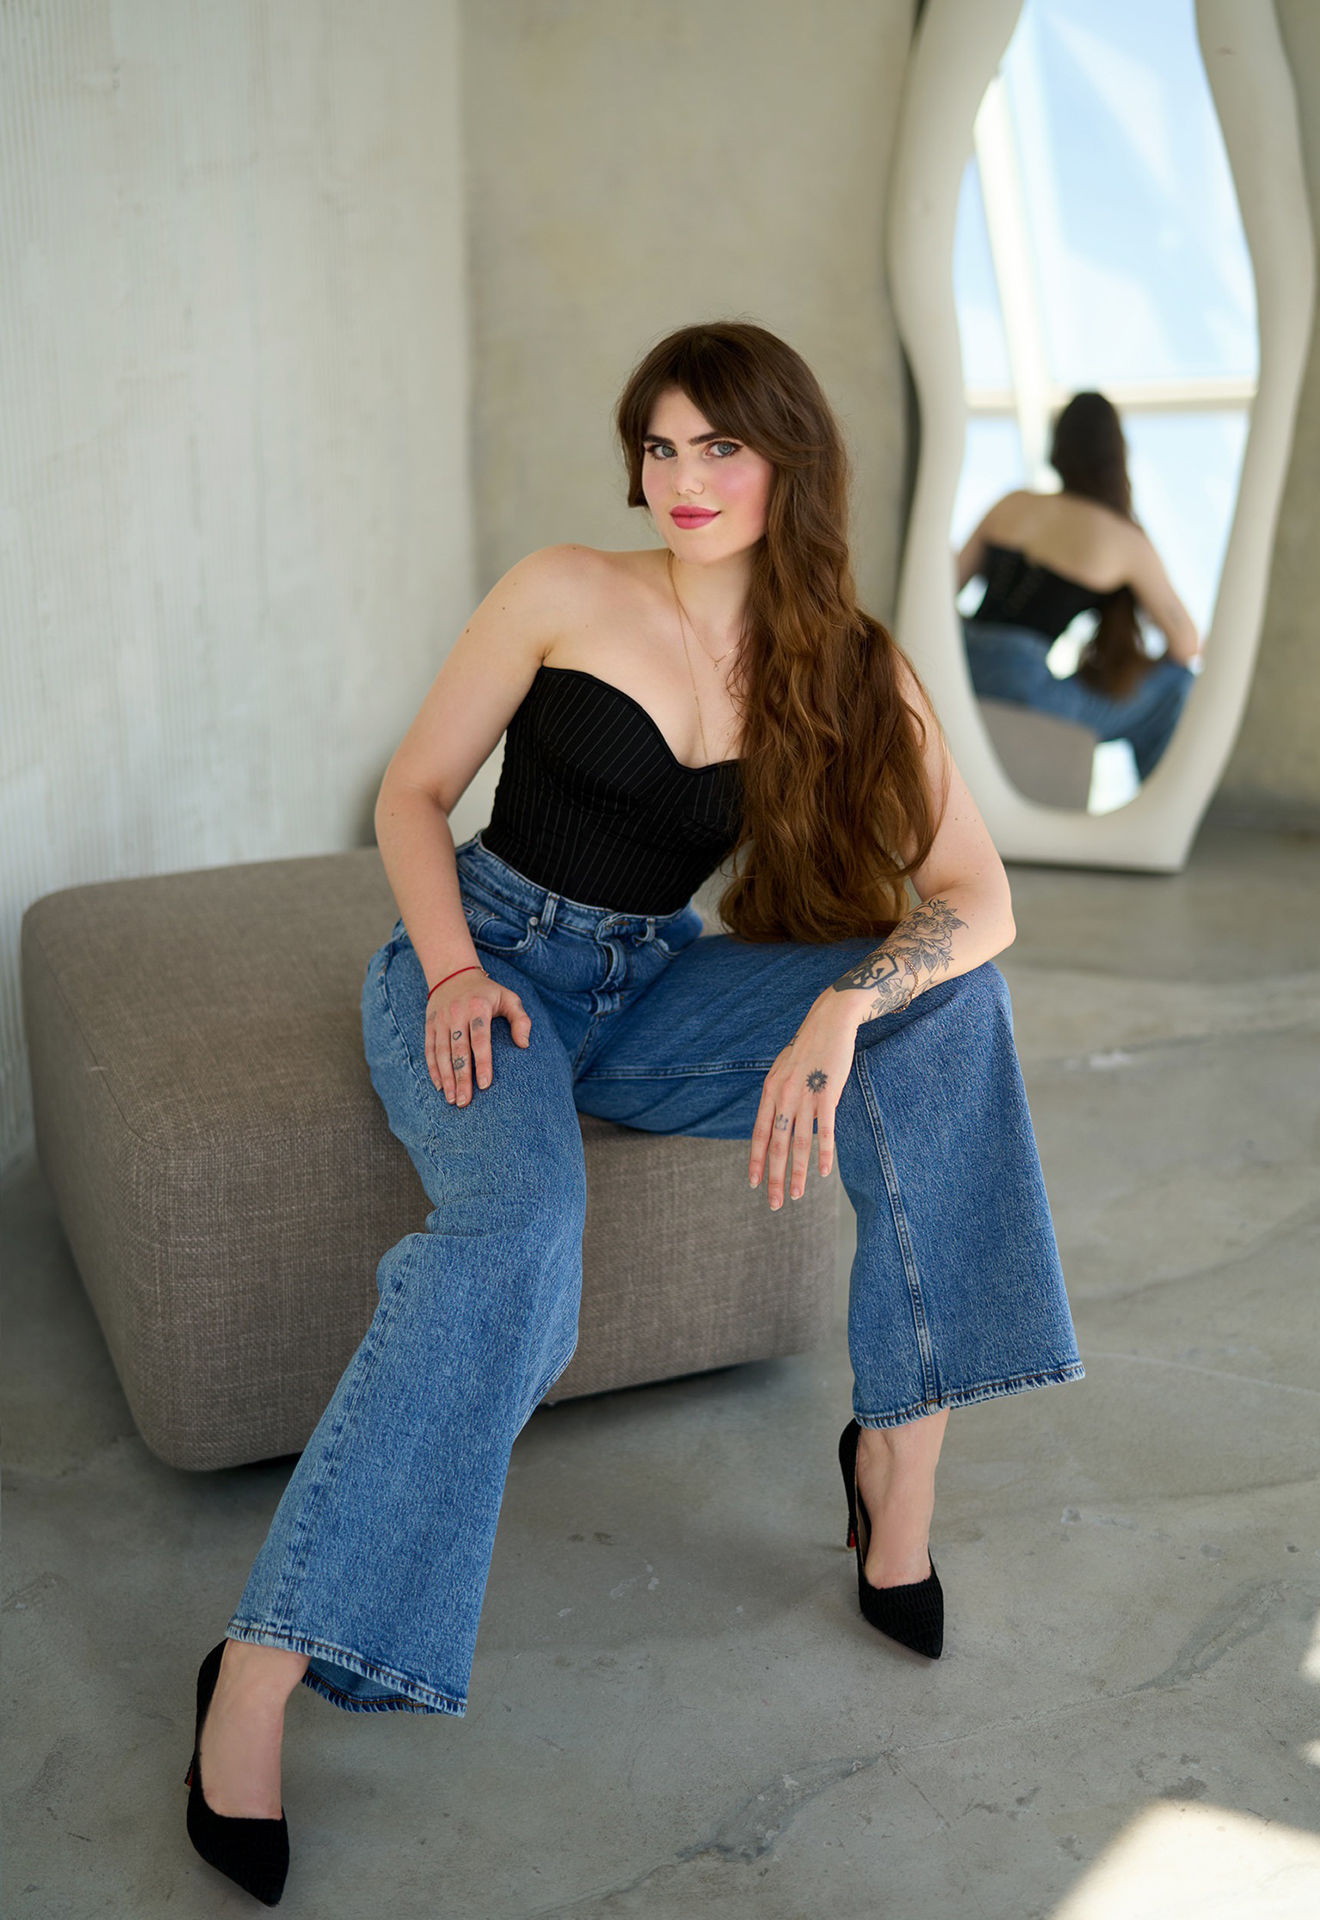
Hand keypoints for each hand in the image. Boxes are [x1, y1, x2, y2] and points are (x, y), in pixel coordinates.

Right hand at [425, 970, 531, 1102]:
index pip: (480, 1039)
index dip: (482, 1063)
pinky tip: (440, 1087)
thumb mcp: (509, 998)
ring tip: (453, 1100)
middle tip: (465, 1102)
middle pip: (459, 1051)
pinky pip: (429, 1049)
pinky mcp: (430, 1024)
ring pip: (441, 1053)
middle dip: (461, 1078)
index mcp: (478, 1007)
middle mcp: (457, 1013)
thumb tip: (524, 1045)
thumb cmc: (488, 992)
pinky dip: (433, 1069)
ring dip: (446, 1078)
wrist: (453, 973)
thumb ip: (521, 1020)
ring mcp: (441, 1020)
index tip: (485, 1085)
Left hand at [748, 990, 861, 1207]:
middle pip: (776, 1145)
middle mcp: (782, 1096)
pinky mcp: (828, 1095)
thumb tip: (774, 1119)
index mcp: (769, 1091)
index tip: (753, 1183)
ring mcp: (804, 1096)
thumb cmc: (807, 1047)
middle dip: (774, 1178)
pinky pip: (825, 1131)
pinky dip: (823, 1154)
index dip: (755, 1160)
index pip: (758, 1134)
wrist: (829, 1022)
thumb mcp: (783, 1069)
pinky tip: (823, 1173)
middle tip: (774, 1203)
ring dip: (798, 1173)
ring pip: (799, 1144)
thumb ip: (777, 1094)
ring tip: (797, 1196)